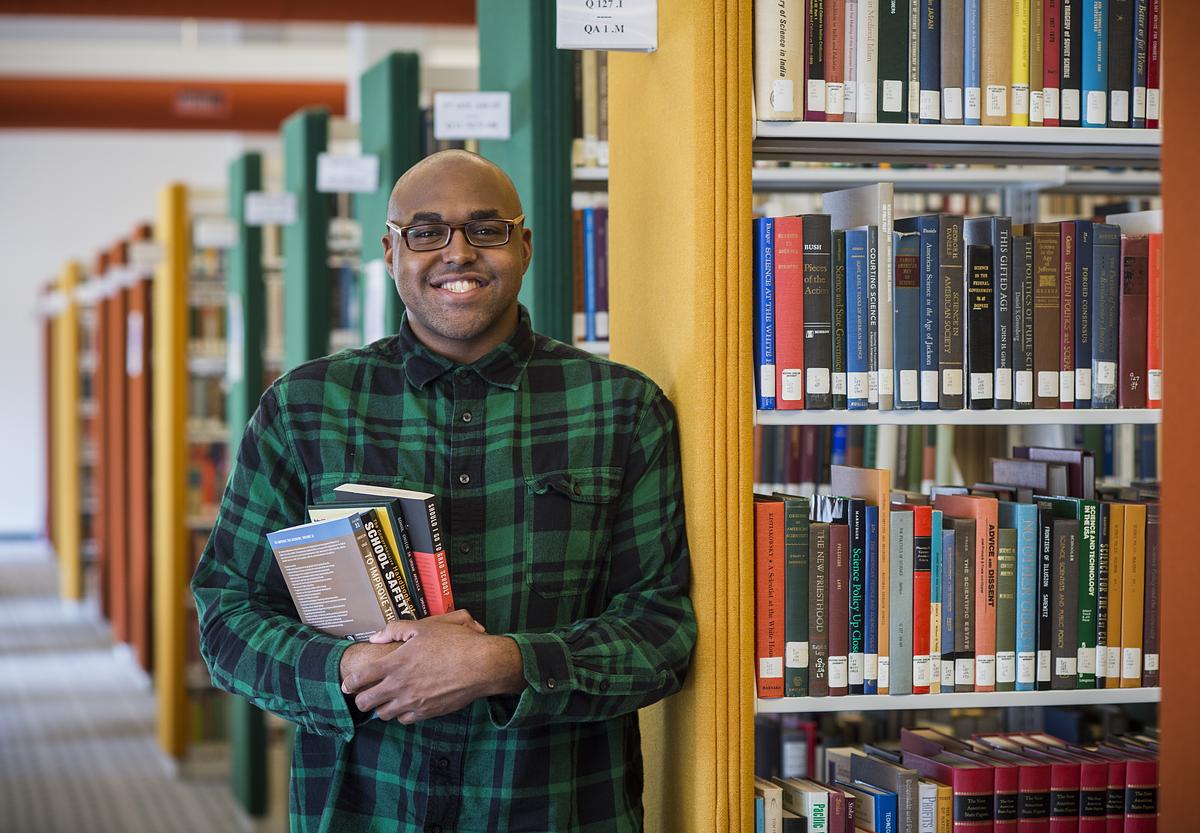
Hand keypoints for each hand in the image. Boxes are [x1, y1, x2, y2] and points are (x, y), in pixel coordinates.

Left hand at [340, 612, 523, 722]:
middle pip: (367, 702)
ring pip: (383, 714)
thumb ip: (395, 630)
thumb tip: (376, 637)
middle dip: (361, 699)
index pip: (360, 679)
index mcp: (395, 663)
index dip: (350, 684)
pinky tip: (405, 705)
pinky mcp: (426, 712)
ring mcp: (412, 702)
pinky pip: (404, 720)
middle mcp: (399, 686)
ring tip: (385, 700)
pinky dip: (401, 714)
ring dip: (381, 708)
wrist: (481, 665)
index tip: (348, 685)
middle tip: (364, 695)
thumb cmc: (454, 642)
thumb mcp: (424, 627)